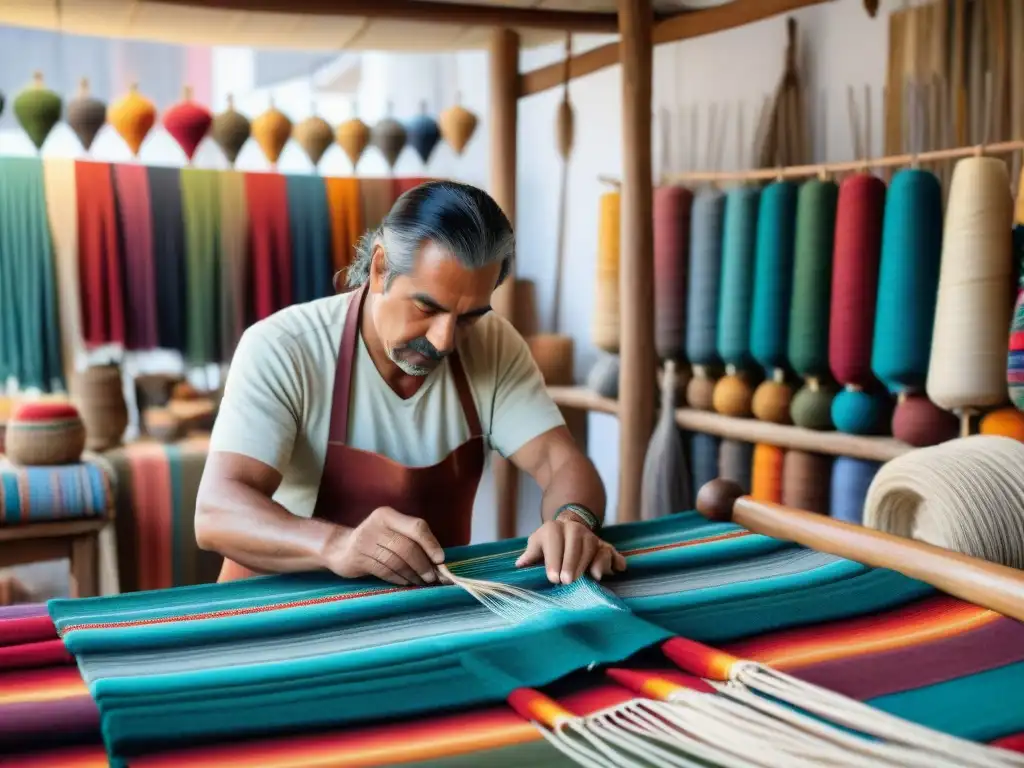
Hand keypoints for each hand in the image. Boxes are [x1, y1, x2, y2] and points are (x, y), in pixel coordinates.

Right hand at [323, 507, 444, 586]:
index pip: (417, 527)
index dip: (431, 544)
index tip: (440, 560)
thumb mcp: (391, 532)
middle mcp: (376, 525)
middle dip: (423, 565)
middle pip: (407, 547)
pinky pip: (385, 571)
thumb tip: (439, 561)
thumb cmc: (375, 541)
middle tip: (432, 577)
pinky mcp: (358, 558)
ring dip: (412, 574)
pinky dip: (399, 578)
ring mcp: (365, 541)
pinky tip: (406, 582)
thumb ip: (412, 540)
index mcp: (388, 515)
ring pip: (396, 561)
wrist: (340, 548)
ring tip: (420, 581)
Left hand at [514, 517, 625, 583]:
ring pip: (592, 547)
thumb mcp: (537, 545)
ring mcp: (590, 536)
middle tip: (567, 582)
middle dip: (571, 563)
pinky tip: (617, 570)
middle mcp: (574, 529)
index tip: (553, 579)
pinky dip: (614, 560)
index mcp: (554, 528)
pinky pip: (610, 551)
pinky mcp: (604, 545)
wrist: (567, 528)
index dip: (554, 560)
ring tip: (587, 580)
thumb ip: (531, 554)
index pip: (554, 542)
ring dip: (588, 564)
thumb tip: (520, 564)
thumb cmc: (548, 543)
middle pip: (574, 543)